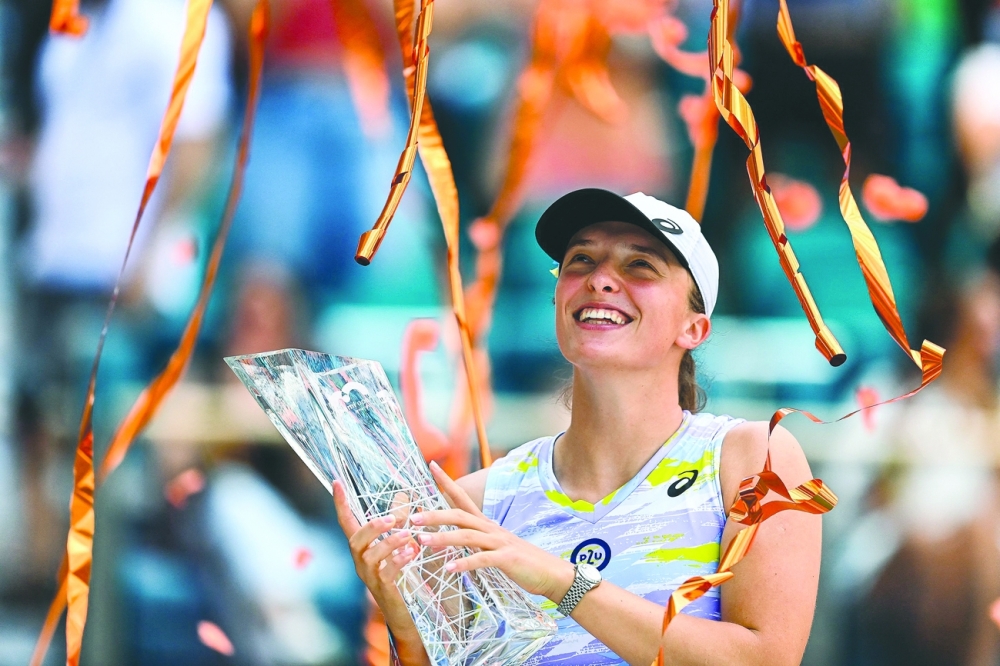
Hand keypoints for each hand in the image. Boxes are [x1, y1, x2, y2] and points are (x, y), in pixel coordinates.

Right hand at [332, 480, 425, 655]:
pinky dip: (397, 561)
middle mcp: (360, 561)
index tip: (336, 482)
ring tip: (408, 535)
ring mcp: (369, 576)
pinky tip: (411, 553)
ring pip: (370, 556)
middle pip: (355, 540)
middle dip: (372, 527)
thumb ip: (398, 520)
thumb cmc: (400, 574)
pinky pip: (386, 573)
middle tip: (392, 519)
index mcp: (362, 547)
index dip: (341, 503)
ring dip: (389, 542)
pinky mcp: (383, 589)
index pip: (347, 522)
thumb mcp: (398, 543)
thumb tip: (403, 493)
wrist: (405, 613)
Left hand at [413, 462, 574, 601]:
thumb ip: (476, 540)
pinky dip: (464, 563)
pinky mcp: (507, 559)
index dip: (446, 482)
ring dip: (443, 538)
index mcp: (486, 524)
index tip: (430, 465)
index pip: (462, 497)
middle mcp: (491, 529)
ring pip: (467, 535)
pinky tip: (449, 568)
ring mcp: (500, 542)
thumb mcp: (495, 546)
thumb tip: (455, 538)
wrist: (552, 573)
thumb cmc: (521, 562)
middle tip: (412, 518)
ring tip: (422, 541)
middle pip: (459, 515)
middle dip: (435, 515)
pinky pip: (482, 560)